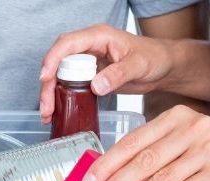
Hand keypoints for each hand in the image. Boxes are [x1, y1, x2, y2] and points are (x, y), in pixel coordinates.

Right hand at [39, 24, 174, 122]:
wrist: (163, 67)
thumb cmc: (155, 57)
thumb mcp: (139, 65)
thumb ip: (118, 74)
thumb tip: (96, 85)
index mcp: (98, 36)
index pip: (67, 43)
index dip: (53, 59)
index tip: (46, 78)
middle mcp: (88, 46)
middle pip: (58, 60)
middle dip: (47, 83)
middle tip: (46, 105)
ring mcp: (86, 61)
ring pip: (59, 74)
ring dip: (51, 93)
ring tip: (48, 113)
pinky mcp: (88, 75)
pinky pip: (68, 84)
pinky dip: (60, 98)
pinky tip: (57, 111)